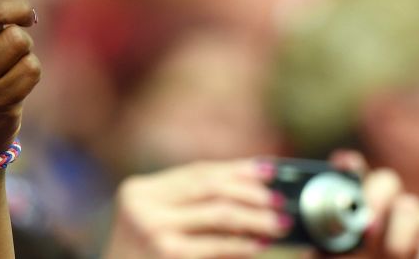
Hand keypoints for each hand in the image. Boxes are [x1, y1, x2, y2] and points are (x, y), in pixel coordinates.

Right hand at [104, 159, 288, 258]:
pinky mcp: (168, 254)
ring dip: (255, 217)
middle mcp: (142, 204)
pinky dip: (242, 244)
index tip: (268, 168)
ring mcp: (153, 230)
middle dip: (251, 191)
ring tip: (279, 223)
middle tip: (280, 199)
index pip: (196, 171)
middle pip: (209, 186)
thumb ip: (189, 206)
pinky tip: (260, 245)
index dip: (236, 168)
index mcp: (138, 190)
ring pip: (219, 212)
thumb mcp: (155, 225)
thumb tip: (248, 189)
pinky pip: (216, 245)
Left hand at [321, 151, 418, 258]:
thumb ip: (319, 251)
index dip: (348, 166)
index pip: (352, 174)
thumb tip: (304, 239)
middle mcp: (384, 215)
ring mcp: (413, 232)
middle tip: (367, 226)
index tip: (343, 166)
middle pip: (388, 181)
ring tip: (390, 256)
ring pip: (413, 208)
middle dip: (377, 196)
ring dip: (399, 234)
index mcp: (352, 213)